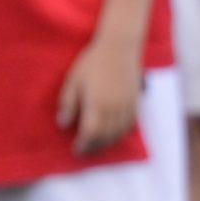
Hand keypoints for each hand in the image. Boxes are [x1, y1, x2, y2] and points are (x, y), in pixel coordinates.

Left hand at [58, 37, 141, 154]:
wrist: (119, 49)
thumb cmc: (92, 63)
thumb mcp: (73, 81)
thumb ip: (68, 104)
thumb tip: (63, 123)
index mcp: (97, 105)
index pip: (90, 134)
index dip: (83, 145)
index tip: (76, 150)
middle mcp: (114, 110)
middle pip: (105, 137)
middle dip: (94, 147)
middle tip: (85, 151)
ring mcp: (127, 108)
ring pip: (118, 134)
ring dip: (107, 143)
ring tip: (97, 145)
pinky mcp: (135, 104)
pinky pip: (129, 126)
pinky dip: (121, 134)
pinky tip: (114, 135)